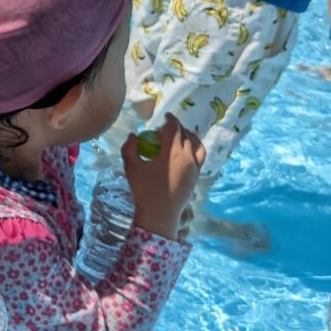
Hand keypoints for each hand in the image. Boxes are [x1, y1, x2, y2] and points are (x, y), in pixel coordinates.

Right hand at [123, 114, 204, 240]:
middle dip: (177, 127)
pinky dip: (195, 148)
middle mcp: (187, 156)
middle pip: (185, 134)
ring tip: (182, 135)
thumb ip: (130, 147)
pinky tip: (187, 150)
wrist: (160, 213)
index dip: (170, 119)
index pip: (174, 128)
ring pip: (197, 144)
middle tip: (167, 128)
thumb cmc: (144, 190)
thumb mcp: (131, 167)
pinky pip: (200, 156)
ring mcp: (194, 167)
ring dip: (189, 136)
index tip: (165, 117)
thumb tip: (133, 134)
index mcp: (172, 152)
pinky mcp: (196, 175)